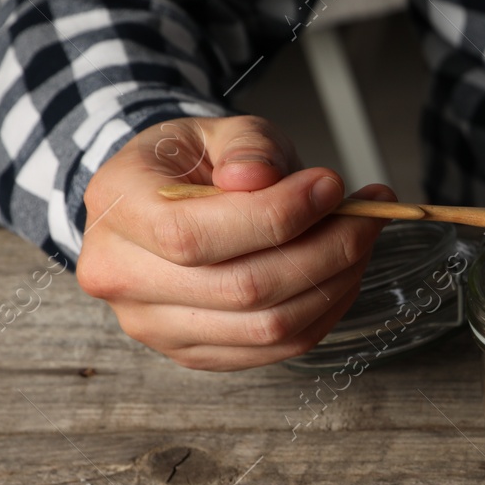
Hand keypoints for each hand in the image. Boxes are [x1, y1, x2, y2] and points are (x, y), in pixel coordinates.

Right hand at [76, 116, 393, 370]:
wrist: (167, 202)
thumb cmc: (196, 163)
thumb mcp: (220, 130)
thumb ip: (247, 145)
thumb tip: (260, 177)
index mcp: (116, 206)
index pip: (192, 234)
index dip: (275, 216)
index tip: (330, 187)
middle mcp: (121, 276)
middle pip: (242, 288)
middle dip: (326, 250)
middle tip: (368, 214)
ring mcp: (154, 325)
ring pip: (269, 326)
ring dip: (336, 282)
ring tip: (363, 237)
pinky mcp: (195, 353)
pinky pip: (278, 348)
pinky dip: (327, 310)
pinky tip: (344, 272)